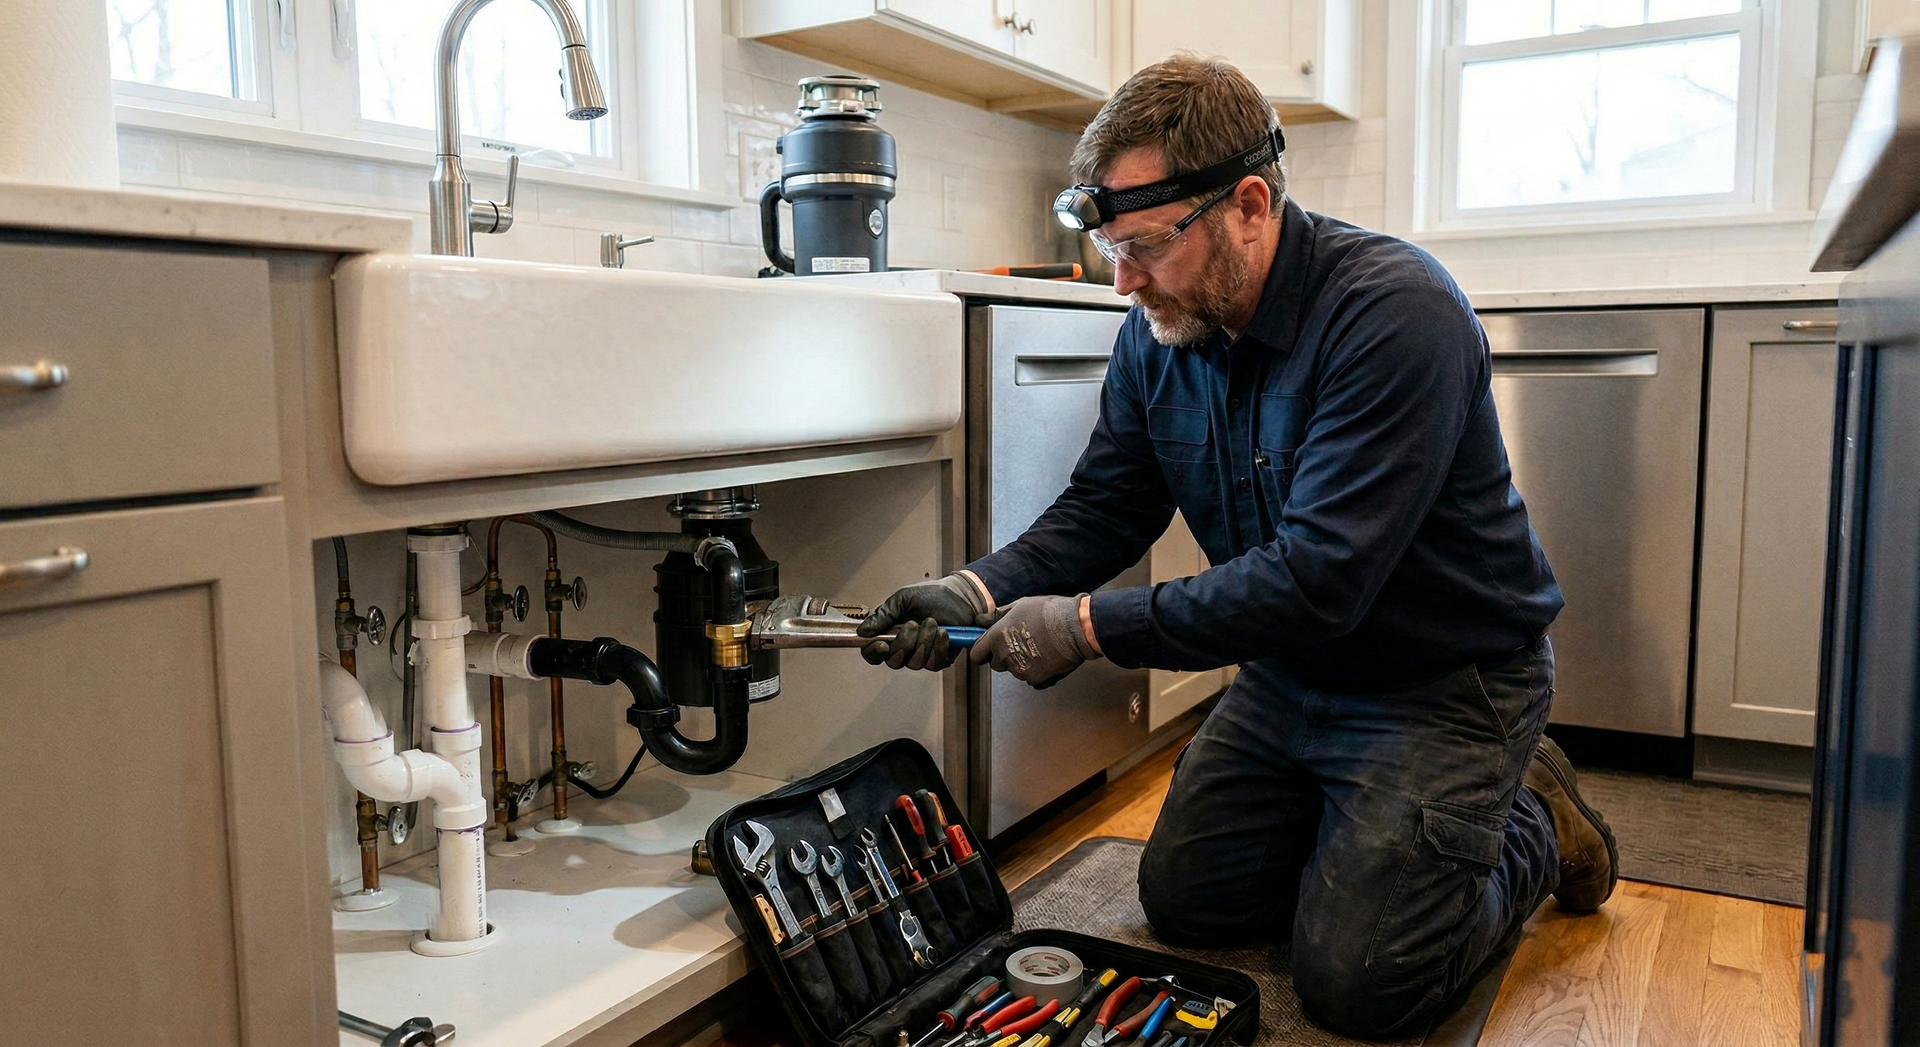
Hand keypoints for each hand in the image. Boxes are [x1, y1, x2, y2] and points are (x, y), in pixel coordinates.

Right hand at [858, 574, 988, 669]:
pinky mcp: (939, 659)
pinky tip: (944, 633)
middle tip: (914, 624)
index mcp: (889, 635)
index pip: (872, 654)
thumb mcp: (902, 599)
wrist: (958, 596)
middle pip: (893, 662)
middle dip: (904, 643)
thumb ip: (883, 615)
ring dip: (924, 641)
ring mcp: (921, 656)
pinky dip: (938, 647)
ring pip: (914, 663)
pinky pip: (934, 663)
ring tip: (933, 622)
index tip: (882, 643)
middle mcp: (903, 650)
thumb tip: (862, 631)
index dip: (874, 652)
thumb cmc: (929, 596)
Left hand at [969, 594, 1100, 687]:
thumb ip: (997, 616)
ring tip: (1040, 646)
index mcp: (997, 636)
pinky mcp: (1036, 679)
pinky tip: (1048, 657)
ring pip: (1015, 670)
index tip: (987, 649)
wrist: (1077, 627)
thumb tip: (979, 621)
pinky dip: (1037, 671)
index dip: (982, 651)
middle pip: (996, 664)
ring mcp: (1020, 670)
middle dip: (1004, 656)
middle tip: (1021, 642)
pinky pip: (1031, 678)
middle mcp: (1005, 655)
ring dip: (1023, 662)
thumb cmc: (1049, 612)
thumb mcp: (1020, 605)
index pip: (976, 654)